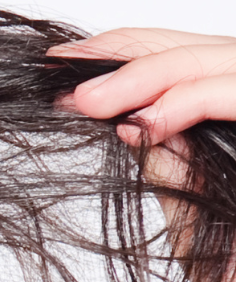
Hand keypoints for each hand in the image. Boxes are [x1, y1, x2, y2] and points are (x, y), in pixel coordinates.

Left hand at [51, 29, 235, 281]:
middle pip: (213, 47)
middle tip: (63, 76)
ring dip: (154, 71)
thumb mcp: (197, 234)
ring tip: (88, 102)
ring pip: (230, 58)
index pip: (197, 63)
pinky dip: (198, 97)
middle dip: (133, 54)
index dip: (134, 52)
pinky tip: (147, 122)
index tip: (62, 68)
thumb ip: (175, 175)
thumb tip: (130, 127)